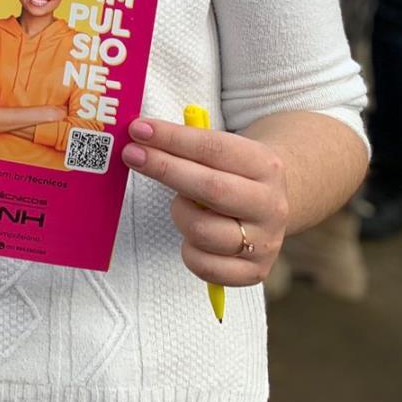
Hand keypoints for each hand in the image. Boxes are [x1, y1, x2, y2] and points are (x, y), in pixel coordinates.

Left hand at [122, 118, 288, 286]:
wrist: (270, 206)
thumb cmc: (232, 174)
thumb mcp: (224, 151)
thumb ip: (187, 145)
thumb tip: (139, 138)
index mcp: (265, 166)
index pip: (214, 148)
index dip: (173, 139)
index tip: (139, 130)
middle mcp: (270, 204)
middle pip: (211, 188)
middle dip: (165, 169)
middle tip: (131, 155)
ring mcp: (264, 242)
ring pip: (202, 231)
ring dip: (179, 214)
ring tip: (182, 206)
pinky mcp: (253, 271)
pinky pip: (204, 265)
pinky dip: (188, 250)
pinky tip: (191, 237)